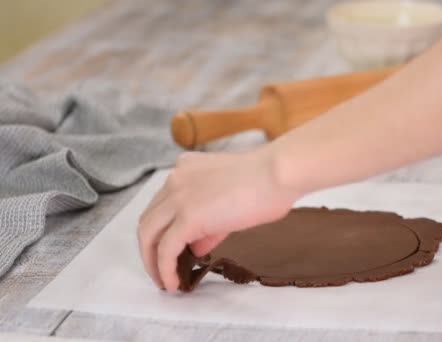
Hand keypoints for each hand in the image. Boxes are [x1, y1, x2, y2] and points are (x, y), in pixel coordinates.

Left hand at [137, 148, 297, 291]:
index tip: (172, 251)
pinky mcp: (187, 217)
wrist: (279, 174)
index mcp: (187, 168)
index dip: (163, 230)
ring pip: (148, 234)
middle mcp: (176, 179)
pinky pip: (166, 249)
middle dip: (151, 248)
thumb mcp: (231, 200)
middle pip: (148, 219)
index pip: (163, 204)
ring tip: (165, 281)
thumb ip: (210, 223)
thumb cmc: (268, 183)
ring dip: (152, 261)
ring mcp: (179, 197)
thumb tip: (196, 247)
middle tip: (162, 270)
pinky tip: (173, 283)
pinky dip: (165, 269)